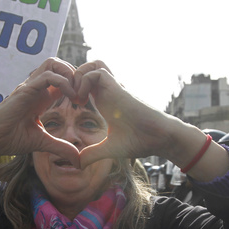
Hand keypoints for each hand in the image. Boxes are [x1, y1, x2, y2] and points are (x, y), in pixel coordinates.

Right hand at [0, 58, 81, 173]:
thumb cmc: (10, 139)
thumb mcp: (42, 143)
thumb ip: (61, 147)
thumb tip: (78, 160)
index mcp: (41, 97)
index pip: (62, 78)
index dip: (76, 84)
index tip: (84, 101)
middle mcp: (36, 88)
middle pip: (58, 64)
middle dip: (75, 74)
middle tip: (82, 93)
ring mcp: (30, 86)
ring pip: (53, 63)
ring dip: (69, 74)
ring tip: (76, 92)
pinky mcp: (25, 90)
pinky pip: (47, 76)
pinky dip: (63, 82)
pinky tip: (70, 96)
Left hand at [74, 61, 228, 180]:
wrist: (158, 138)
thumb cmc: (140, 141)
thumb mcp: (110, 148)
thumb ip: (93, 153)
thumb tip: (78, 163)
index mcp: (105, 101)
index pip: (86, 82)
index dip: (74, 88)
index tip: (72, 105)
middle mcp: (108, 91)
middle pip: (88, 68)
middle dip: (73, 79)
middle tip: (70, 98)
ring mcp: (113, 88)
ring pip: (92, 64)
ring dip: (79, 76)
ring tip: (77, 97)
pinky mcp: (118, 87)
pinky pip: (97, 72)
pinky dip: (85, 81)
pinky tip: (84, 100)